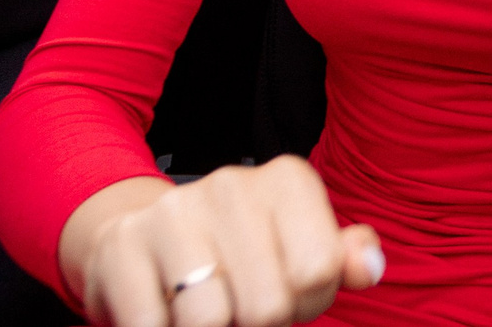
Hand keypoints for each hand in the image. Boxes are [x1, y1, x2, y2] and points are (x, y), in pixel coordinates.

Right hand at [63, 157, 382, 326]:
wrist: (140, 239)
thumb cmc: (238, 253)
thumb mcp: (299, 249)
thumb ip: (341, 259)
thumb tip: (370, 267)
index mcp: (287, 180)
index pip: (320, 272)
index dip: (306, 303)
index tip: (286, 291)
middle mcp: (231, 184)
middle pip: (268, 305)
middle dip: (259, 325)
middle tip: (241, 306)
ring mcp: (172, 212)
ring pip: (211, 321)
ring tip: (205, 310)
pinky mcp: (121, 248)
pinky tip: (163, 312)